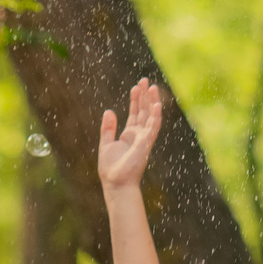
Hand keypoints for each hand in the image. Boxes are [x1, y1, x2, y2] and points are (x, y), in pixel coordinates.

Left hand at [96, 77, 163, 191]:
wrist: (116, 183)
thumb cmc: (111, 169)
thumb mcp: (106, 144)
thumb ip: (108, 128)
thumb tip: (109, 111)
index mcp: (129, 136)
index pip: (135, 114)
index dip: (136, 100)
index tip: (136, 87)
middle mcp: (138, 136)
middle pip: (143, 112)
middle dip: (144, 96)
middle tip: (145, 80)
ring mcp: (143, 139)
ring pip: (150, 116)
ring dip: (151, 102)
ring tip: (152, 87)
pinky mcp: (145, 144)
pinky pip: (153, 128)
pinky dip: (155, 116)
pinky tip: (156, 104)